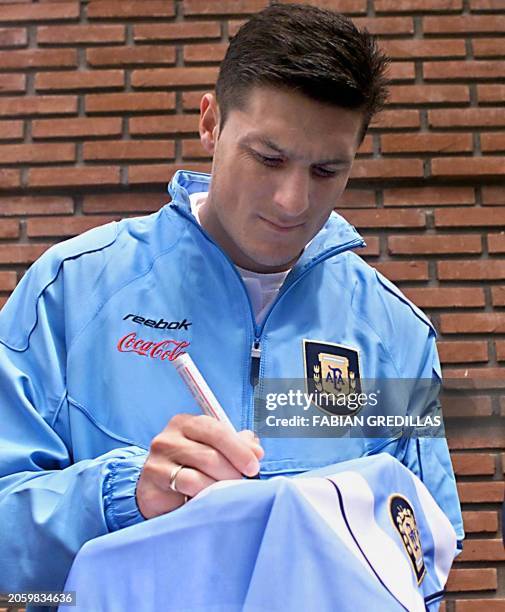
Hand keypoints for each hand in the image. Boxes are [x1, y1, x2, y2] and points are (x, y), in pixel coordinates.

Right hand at [136, 414, 263, 518]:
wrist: (158, 491)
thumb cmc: (191, 468)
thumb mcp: (214, 451)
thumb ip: (237, 445)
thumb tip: (256, 450)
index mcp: (186, 423)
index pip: (216, 430)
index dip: (239, 449)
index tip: (253, 466)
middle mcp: (168, 438)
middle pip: (210, 455)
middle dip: (232, 472)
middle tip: (241, 483)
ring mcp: (157, 461)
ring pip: (199, 475)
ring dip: (218, 487)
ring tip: (224, 493)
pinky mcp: (152, 484)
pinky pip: (186, 490)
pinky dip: (203, 495)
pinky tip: (207, 499)